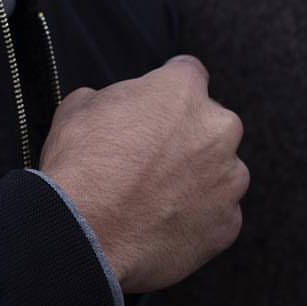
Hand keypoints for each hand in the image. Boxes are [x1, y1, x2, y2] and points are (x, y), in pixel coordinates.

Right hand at [39, 55, 247, 292]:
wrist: (84, 233)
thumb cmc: (80, 165)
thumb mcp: (77, 107)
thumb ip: (110, 98)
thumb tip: (111, 107)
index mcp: (182, 90)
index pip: (188, 72)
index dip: (166, 89)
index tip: (155, 106)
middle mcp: (217, 129)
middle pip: (211, 123)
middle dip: (187, 135)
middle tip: (151, 156)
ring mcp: (228, 179)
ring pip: (220, 170)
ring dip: (197, 177)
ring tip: (156, 196)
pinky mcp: (228, 224)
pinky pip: (218, 213)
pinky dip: (197, 217)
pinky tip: (162, 223)